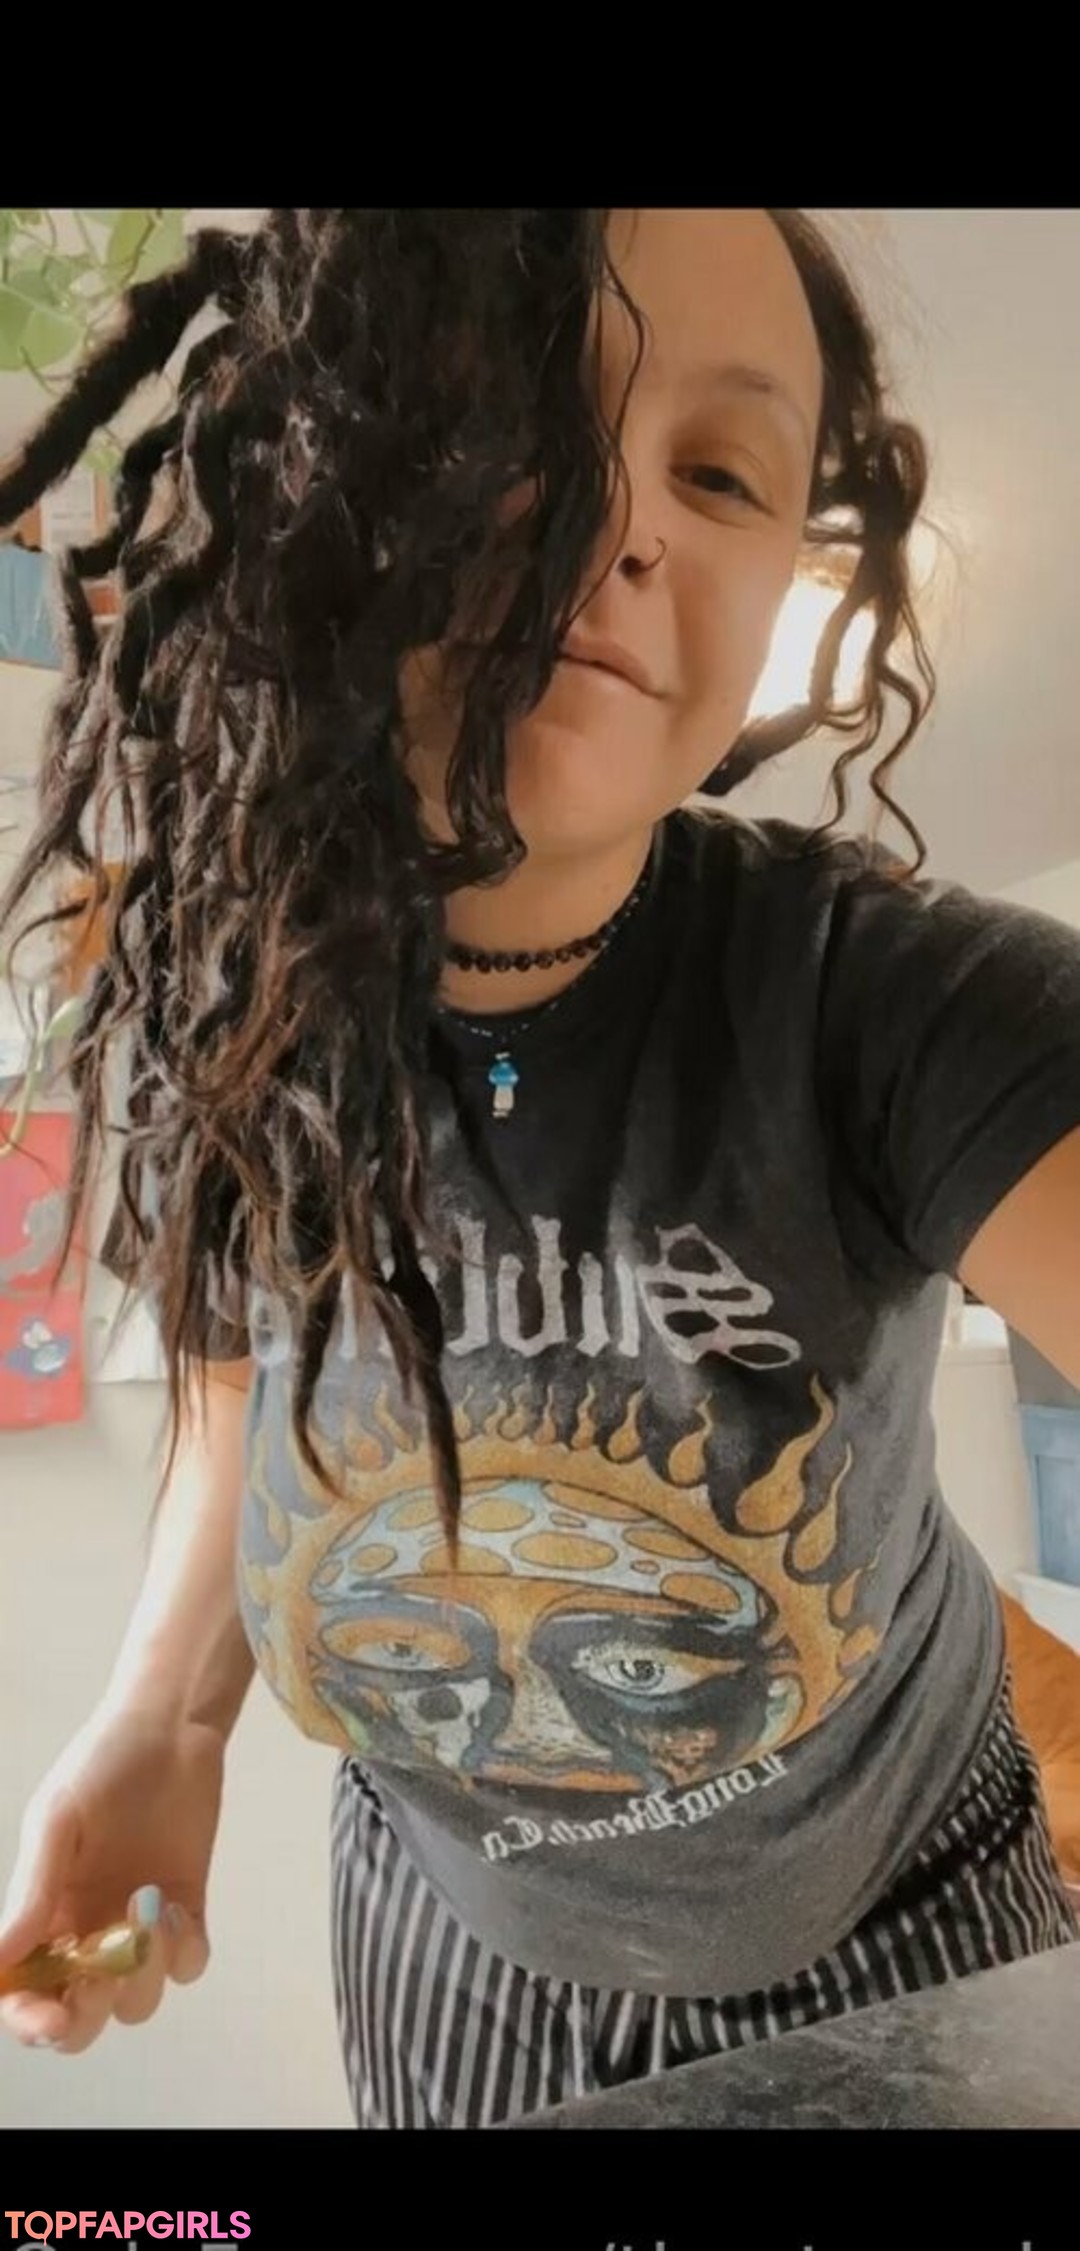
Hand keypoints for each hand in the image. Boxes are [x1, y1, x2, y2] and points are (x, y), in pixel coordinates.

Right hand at [0, 1703, 224, 2052]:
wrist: (170, 1729)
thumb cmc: (101, 1764)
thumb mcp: (56, 1822)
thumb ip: (32, 1891)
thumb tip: (0, 1961)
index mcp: (43, 1915)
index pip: (25, 1992)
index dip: (30, 2020)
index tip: (50, 2020)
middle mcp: (87, 1931)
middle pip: (81, 2019)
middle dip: (87, 2016)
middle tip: (101, 1980)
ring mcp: (138, 1928)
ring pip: (137, 2000)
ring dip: (142, 1971)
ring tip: (148, 1903)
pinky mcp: (187, 1911)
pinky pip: (187, 1965)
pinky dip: (183, 1952)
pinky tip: (179, 1905)